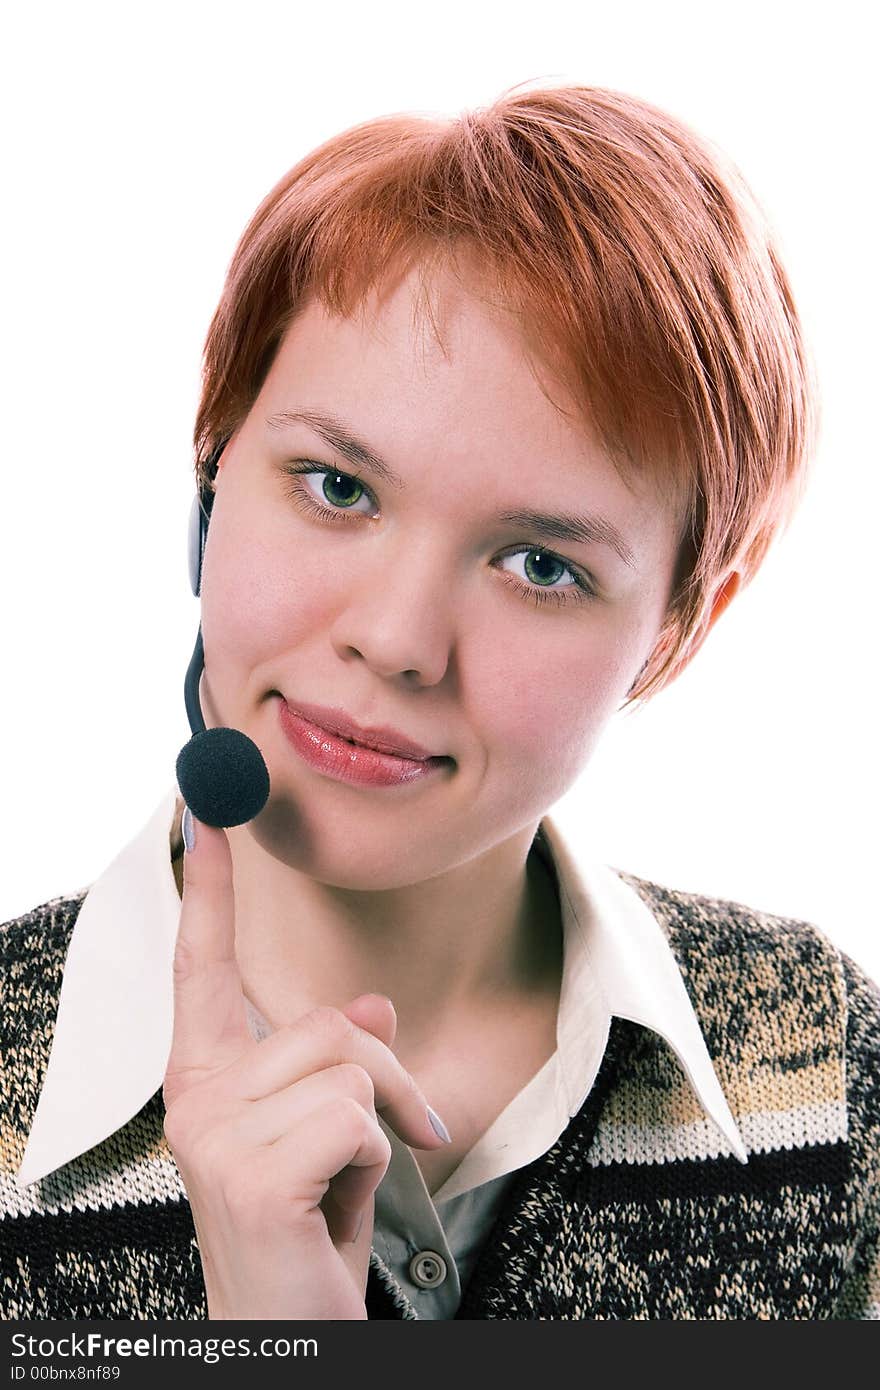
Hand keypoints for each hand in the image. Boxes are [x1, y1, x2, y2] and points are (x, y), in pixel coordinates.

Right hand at [162, 810, 449, 1319]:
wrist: (287, 1334)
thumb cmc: (305, 1231)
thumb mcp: (332, 1132)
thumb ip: (338, 1062)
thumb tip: (372, 1002)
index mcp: (205, 1075)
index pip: (204, 963)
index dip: (211, 884)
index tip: (206, 807)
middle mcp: (194, 1095)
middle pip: (332, 1023)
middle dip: (389, 1080)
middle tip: (401, 1137)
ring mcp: (213, 1133)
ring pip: (352, 1065)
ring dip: (383, 1125)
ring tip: (348, 1184)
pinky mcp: (250, 1170)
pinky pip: (357, 1115)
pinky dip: (375, 1161)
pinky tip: (336, 1208)